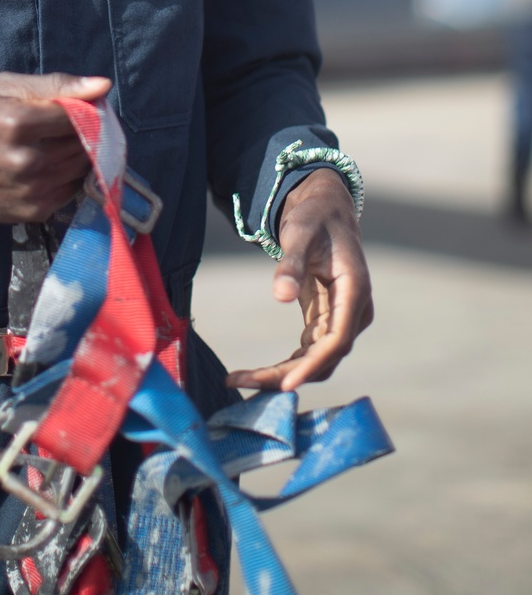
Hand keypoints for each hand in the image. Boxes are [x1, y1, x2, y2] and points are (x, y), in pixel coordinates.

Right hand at [0, 72, 110, 224]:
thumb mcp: (4, 88)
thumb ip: (56, 85)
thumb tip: (104, 86)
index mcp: (18, 122)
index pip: (80, 116)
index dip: (86, 109)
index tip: (81, 107)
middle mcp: (26, 160)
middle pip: (83, 143)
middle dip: (84, 132)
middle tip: (64, 126)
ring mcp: (30, 189)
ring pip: (81, 167)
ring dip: (78, 154)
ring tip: (54, 144)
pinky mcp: (32, 211)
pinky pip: (71, 190)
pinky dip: (67, 176)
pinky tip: (46, 166)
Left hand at [225, 167, 373, 392]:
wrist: (326, 209)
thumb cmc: (314, 217)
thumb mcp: (300, 233)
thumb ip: (291, 263)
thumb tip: (280, 296)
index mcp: (353, 292)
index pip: (337, 340)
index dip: (312, 365)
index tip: (285, 385)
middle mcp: (352, 312)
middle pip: (324, 358)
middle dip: (286, 376)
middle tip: (243, 383)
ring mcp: (340, 319)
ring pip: (315, 361)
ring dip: (281, 374)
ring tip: (240, 379)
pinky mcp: (325, 321)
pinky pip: (308, 352)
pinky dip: (285, 364)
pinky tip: (255, 372)